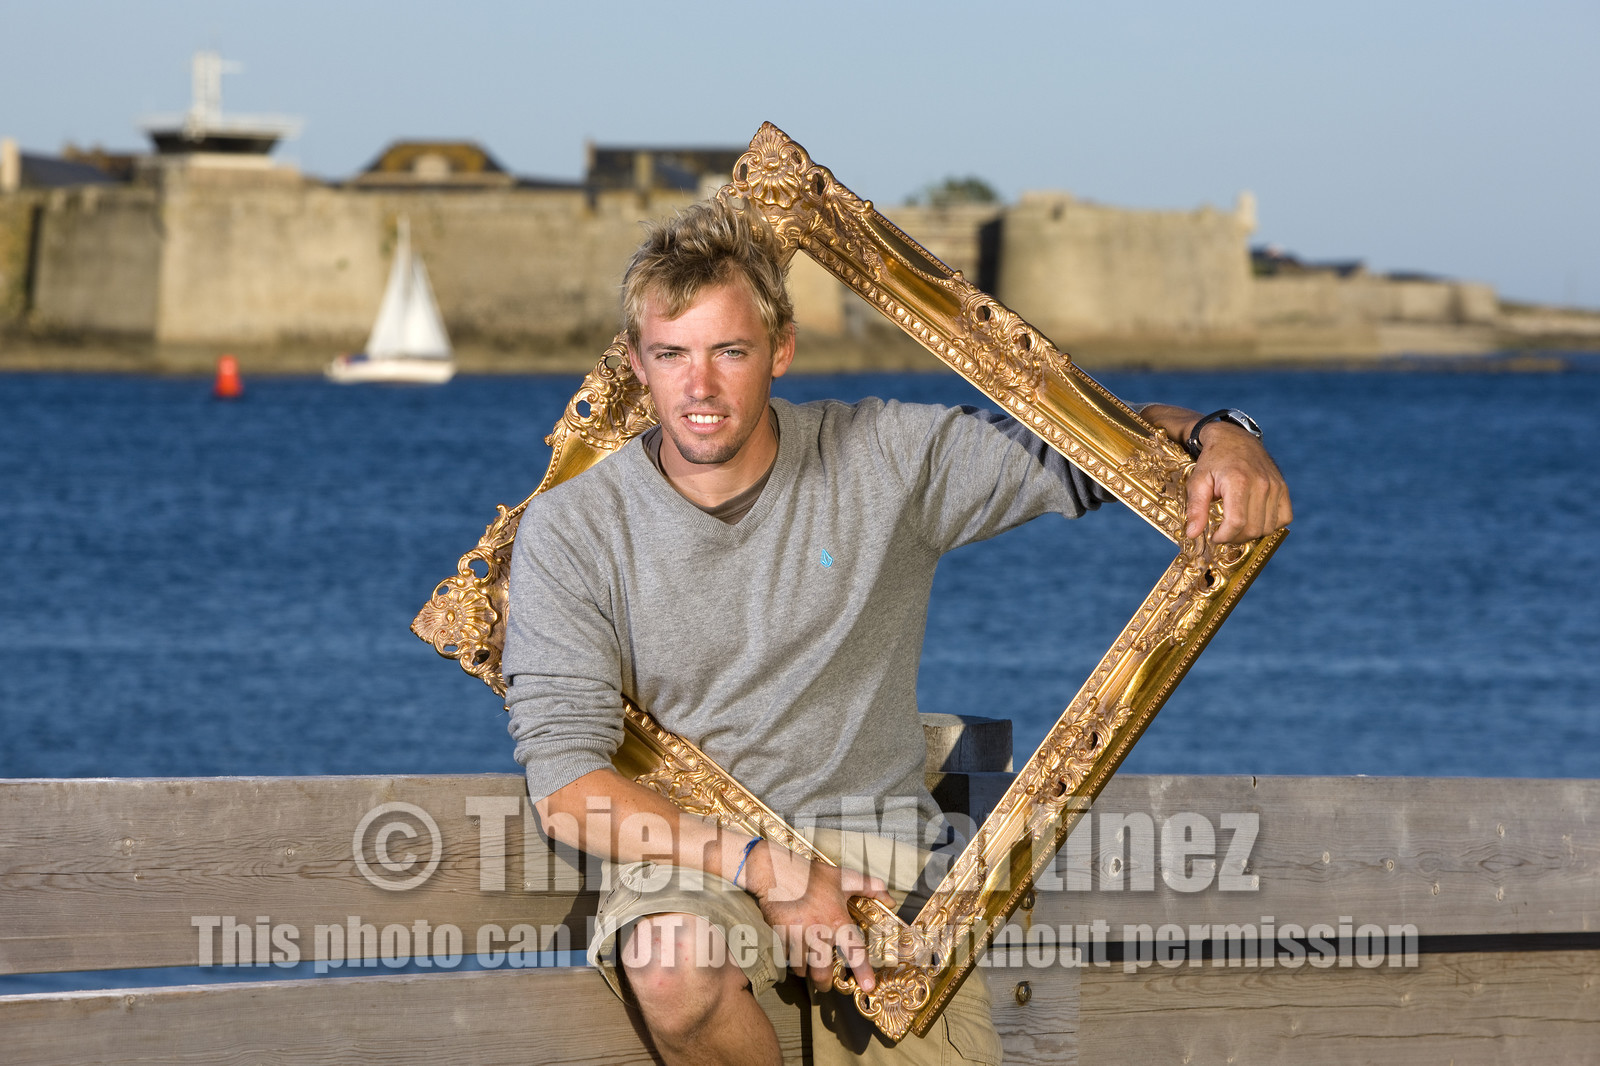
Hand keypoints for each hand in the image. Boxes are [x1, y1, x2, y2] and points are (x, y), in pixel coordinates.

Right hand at [742, 843, 894, 992]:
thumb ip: (870, 887)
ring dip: (806, 971)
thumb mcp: (844, 877)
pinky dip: (791, 960)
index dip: (863, 971)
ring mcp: (797, 936)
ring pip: (802, 968)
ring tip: (810, 967)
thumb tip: (891, 900)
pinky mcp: (779, 937)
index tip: (869, 987)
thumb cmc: (812, 875)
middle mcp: (817, 931)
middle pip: (821, 971)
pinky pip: (786, 958)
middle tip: (826, 984)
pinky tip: (795, 953)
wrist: (775, 870)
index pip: (854, 951)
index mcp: (836, 919)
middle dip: (824, 983)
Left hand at [1184, 422, 1291, 542]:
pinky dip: (1270, 525)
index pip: (1236, 523)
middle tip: (1223, 532)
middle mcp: (1261, 484)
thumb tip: (1192, 534)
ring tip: (1236, 525)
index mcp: (1238, 481)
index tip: (1214, 537)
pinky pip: (1284, 518)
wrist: (1233, 439)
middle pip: (1253, 529)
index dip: (1224, 537)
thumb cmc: (1212, 461)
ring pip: (1268, 527)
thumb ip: (1195, 508)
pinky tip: (1255, 519)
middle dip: (1235, 537)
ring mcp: (1276, 486)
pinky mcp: (1283, 488)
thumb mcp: (1197, 481)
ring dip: (1251, 533)